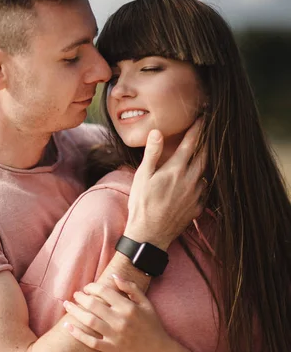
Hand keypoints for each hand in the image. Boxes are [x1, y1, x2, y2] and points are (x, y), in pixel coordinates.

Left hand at [63, 275, 173, 351]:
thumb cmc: (153, 326)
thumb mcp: (146, 303)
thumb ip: (131, 288)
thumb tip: (114, 275)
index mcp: (128, 307)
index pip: (104, 291)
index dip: (92, 287)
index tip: (87, 288)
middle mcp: (120, 321)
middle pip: (93, 305)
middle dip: (80, 297)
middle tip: (75, 295)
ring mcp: (115, 336)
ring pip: (89, 321)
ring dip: (75, 312)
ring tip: (67, 305)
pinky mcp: (112, 349)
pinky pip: (91, 342)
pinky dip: (78, 334)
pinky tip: (68, 326)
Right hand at [125, 119, 206, 249]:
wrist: (149, 234)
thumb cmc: (142, 204)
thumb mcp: (142, 176)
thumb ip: (152, 153)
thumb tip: (157, 132)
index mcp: (176, 169)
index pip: (191, 143)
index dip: (198, 128)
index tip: (204, 117)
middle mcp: (191, 179)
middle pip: (206, 155)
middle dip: (208, 142)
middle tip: (210, 131)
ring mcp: (197, 194)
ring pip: (207, 172)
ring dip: (206, 162)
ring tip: (204, 155)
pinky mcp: (198, 207)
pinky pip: (205, 190)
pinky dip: (203, 182)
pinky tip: (197, 181)